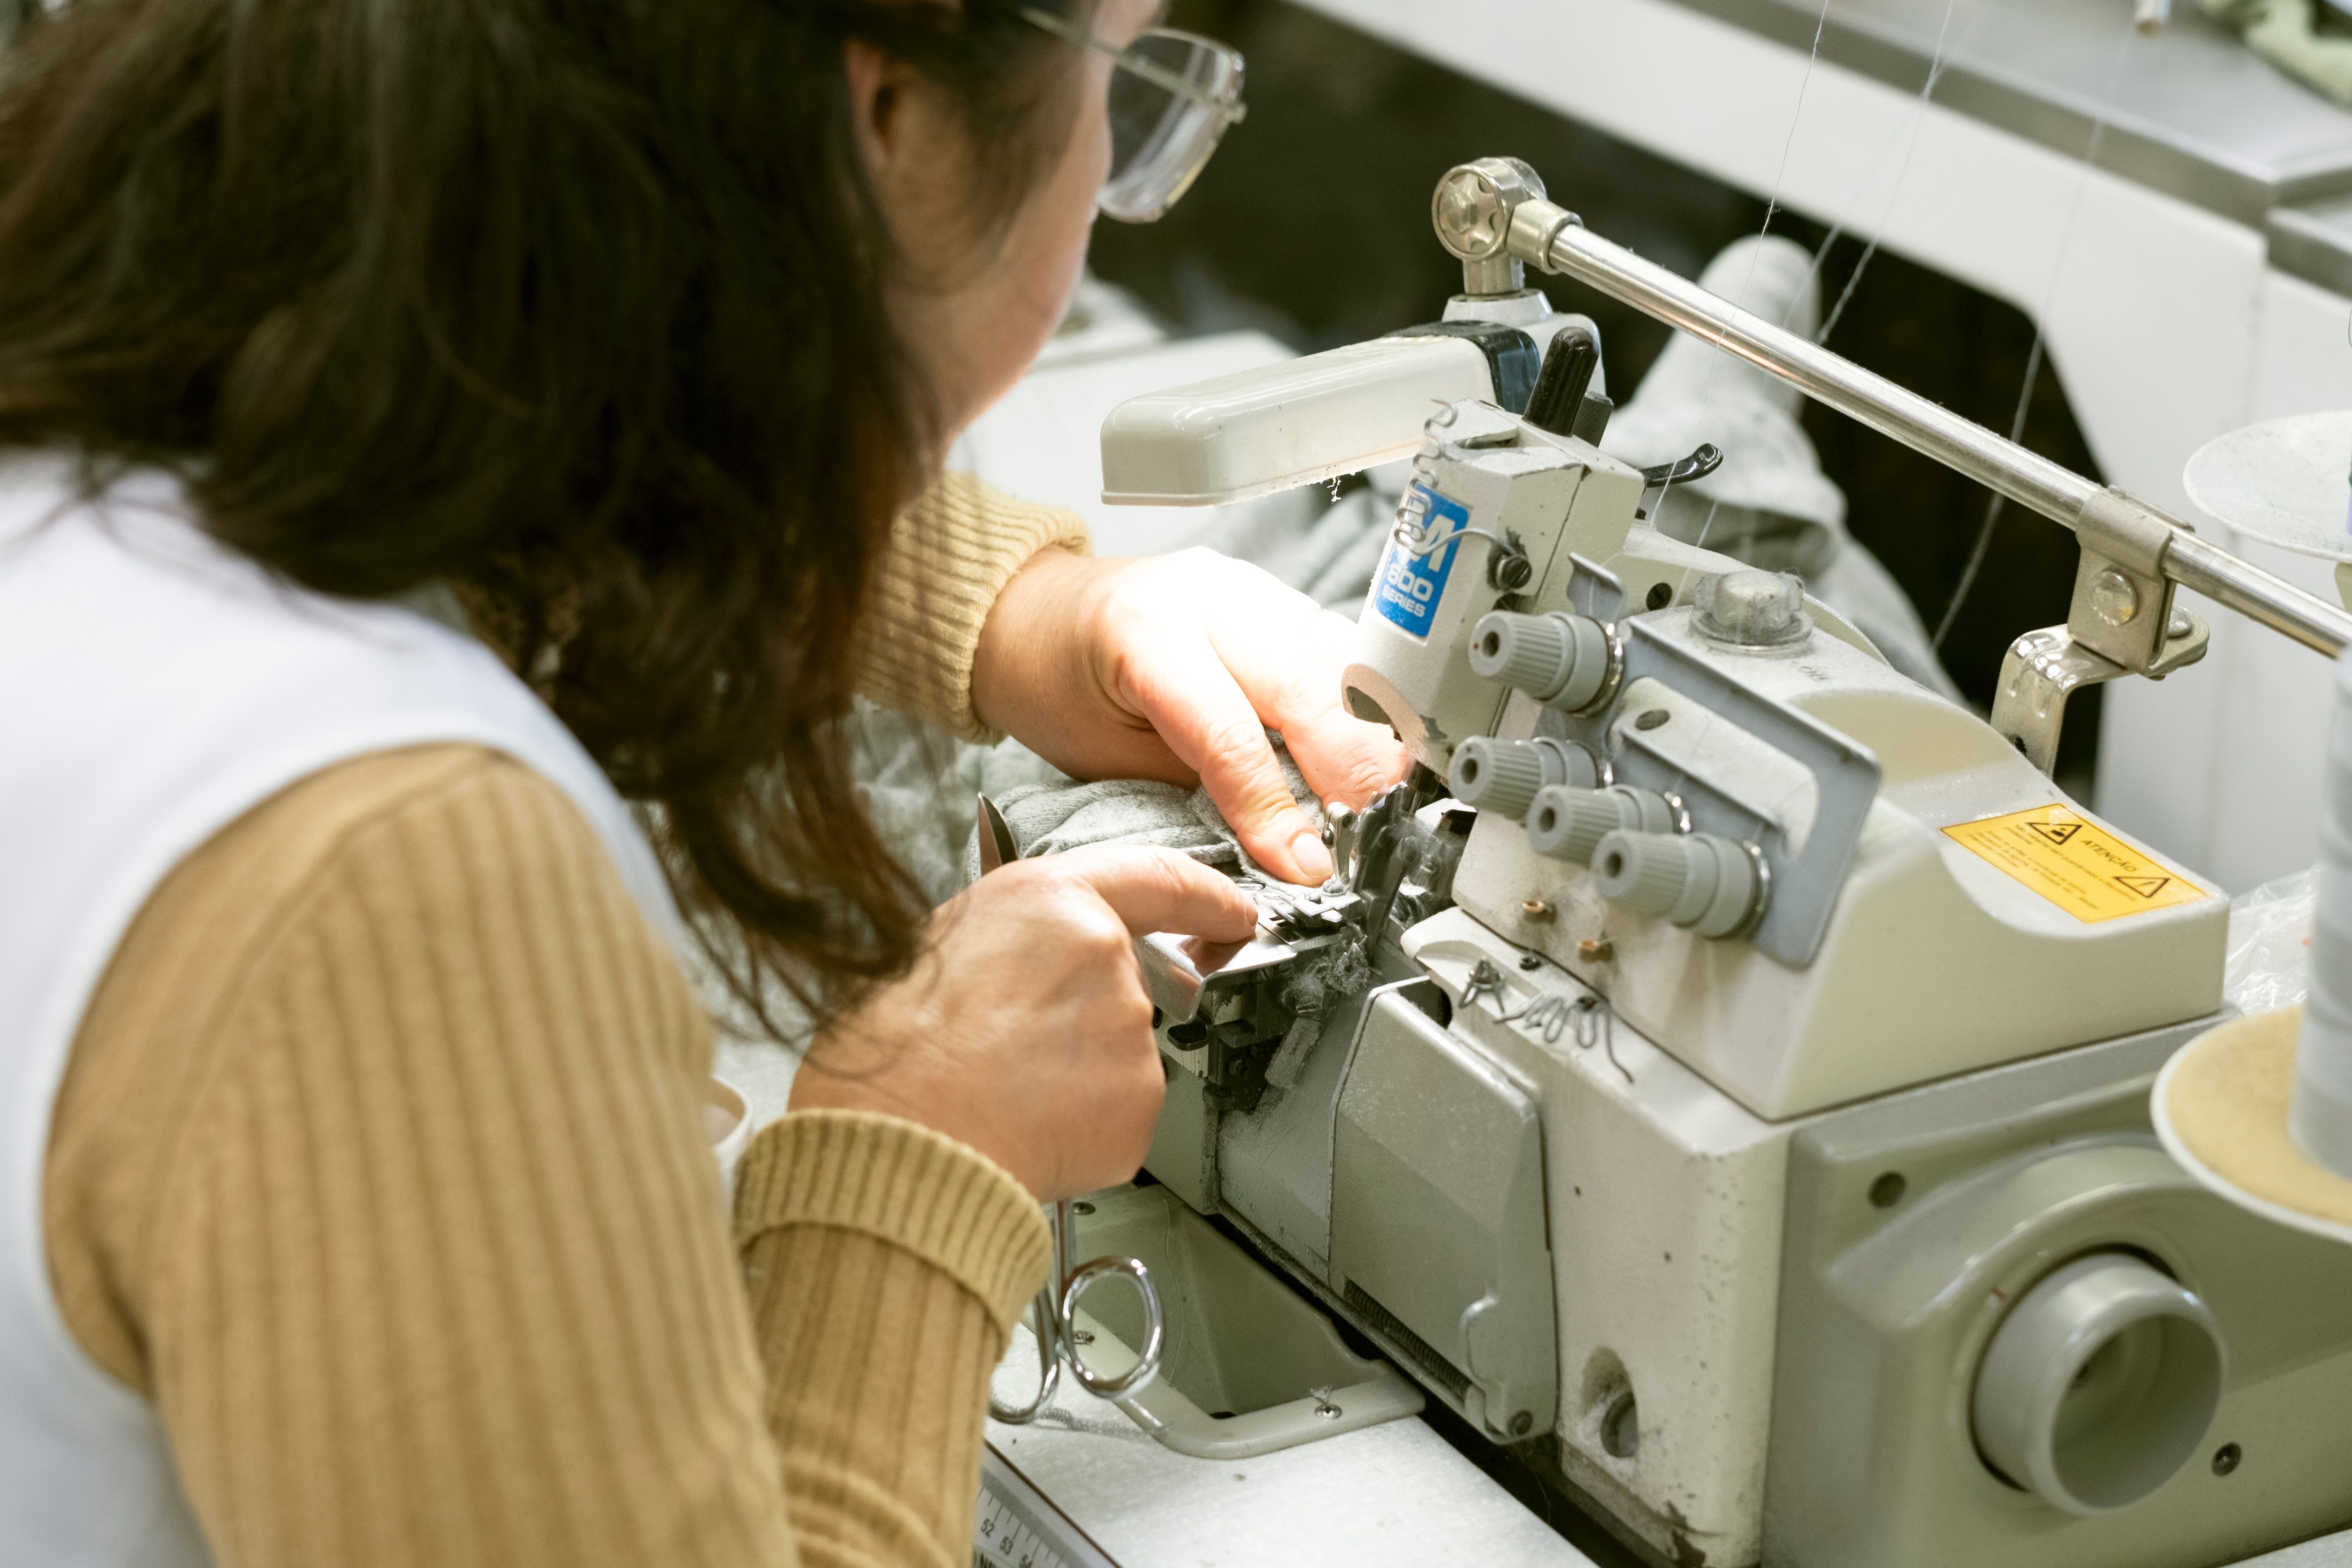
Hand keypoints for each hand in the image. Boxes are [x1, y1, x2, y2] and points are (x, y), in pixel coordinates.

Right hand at [788, 844, 1253, 1200]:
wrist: (899, 1141)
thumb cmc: (897, 1051)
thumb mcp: (944, 945)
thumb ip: (1022, 936)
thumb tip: (1040, 955)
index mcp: (1051, 901)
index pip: (1161, 879)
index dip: (1208, 897)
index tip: (1235, 913)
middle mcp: (1104, 957)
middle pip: (1130, 981)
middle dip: (1089, 1016)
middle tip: (1016, 1046)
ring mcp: (1129, 1032)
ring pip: (1123, 1050)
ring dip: (1082, 1073)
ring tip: (1007, 1090)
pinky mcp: (1140, 1102)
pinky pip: (1123, 1108)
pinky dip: (1087, 1122)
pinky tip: (1031, 1124)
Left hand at [971, 548, 1408, 884]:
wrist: (1035, 615)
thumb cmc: (1058, 686)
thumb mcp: (1108, 757)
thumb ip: (1196, 792)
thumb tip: (1280, 847)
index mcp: (1146, 633)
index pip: (1230, 733)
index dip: (1274, 808)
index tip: (1307, 868)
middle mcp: (1208, 595)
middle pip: (1306, 686)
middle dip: (1351, 769)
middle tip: (1369, 835)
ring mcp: (1250, 586)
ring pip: (1339, 662)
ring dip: (1370, 736)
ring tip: (1381, 801)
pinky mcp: (1276, 595)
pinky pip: (1338, 651)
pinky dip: (1360, 705)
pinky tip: (1370, 750)